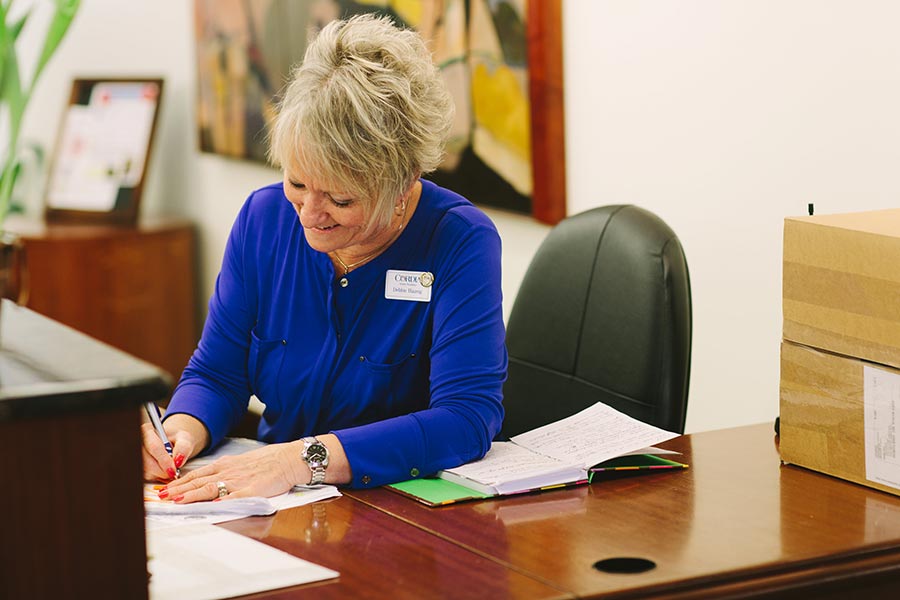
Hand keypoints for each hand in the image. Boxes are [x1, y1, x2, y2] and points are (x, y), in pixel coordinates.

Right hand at [141, 413, 205, 481]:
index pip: (154, 447)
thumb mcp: (184, 438)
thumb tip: (178, 462)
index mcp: (148, 431)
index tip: (174, 470)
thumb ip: (183, 447)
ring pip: (147, 471)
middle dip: (163, 471)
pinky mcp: (138, 467)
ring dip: (161, 474)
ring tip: (170, 467)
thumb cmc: (176, 439)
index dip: (164, 460)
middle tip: (174, 472)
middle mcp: (138, 443)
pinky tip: (165, 471)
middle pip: (147, 462)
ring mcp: (137, 456)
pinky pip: (147, 476)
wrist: (172, 442)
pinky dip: (158, 477)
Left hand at [159, 441, 305, 502]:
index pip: (197, 474)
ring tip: (177, 501)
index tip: (166, 489)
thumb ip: (227, 471)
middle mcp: (228, 472)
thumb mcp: (242, 462)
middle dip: (178, 490)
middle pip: (198, 481)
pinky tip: (212, 507)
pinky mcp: (252, 490)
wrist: (289, 459)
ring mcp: (239, 481)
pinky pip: (234, 498)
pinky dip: (222, 502)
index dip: (180, 482)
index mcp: (226, 465)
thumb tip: (211, 480)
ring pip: (210, 489)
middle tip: (162, 497)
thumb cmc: (269, 461)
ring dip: (192, 495)